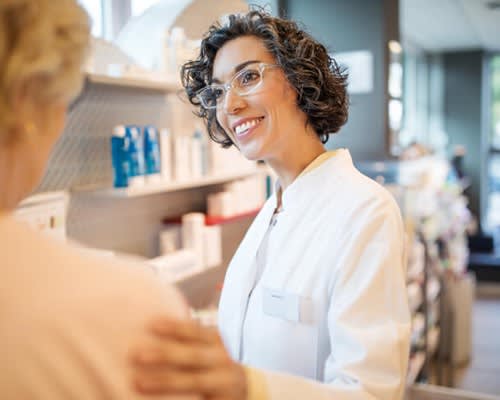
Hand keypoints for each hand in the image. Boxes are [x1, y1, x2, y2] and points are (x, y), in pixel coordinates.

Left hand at [132, 317, 247, 399]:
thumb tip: (154, 324)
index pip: (195, 331)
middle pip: (191, 356)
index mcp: (217, 342)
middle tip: (136, 354)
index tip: (151, 324)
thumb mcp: (212, 345)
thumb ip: (192, 338)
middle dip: (165, 355)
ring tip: (137, 382)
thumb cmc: (218, 362)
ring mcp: (223, 383)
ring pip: (192, 382)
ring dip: (164, 382)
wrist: (250, 387)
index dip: (175, 327)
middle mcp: (222, 360)